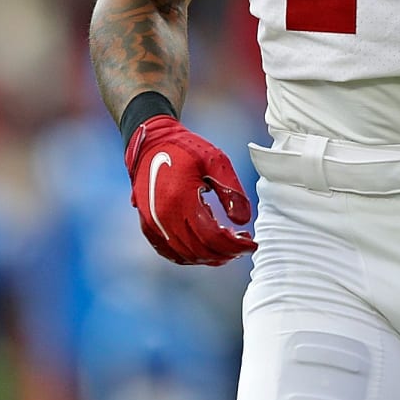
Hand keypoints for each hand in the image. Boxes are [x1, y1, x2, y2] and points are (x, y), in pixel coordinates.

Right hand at [124, 116, 256, 264]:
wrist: (152, 141)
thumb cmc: (186, 149)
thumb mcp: (216, 161)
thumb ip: (231, 191)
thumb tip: (243, 221)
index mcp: (181, 200)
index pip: (213, 237)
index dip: (235, 246)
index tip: (252, 244)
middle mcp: (163, 217)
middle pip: (200, 251)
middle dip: (226, 253)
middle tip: (243, 246)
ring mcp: (152, 223)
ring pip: (185, 255)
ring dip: (210, 257)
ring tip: (228, 247)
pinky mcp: (147, 225)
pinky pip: (169, 252)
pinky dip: (190, 256)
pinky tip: (206, 249)